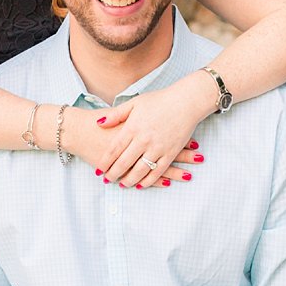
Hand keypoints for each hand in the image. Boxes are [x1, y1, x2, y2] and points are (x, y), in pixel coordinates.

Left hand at [87, 76, 210, 188]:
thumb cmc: (159, 100)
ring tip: (123, 184)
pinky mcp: (171, 153)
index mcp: (132, 127)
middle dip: (114, 174)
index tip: (99, 170)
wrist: (186, 102)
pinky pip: (158, 171)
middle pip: (124, 162)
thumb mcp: (134, 103)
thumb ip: (116, 115)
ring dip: (130, 180)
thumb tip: (99, 123)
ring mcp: (158, 148)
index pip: (114, 149)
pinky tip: (141, 184)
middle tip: (107, 180)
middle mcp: (144, 140)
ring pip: (140, 170)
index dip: (105, 162)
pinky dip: (149, 180)